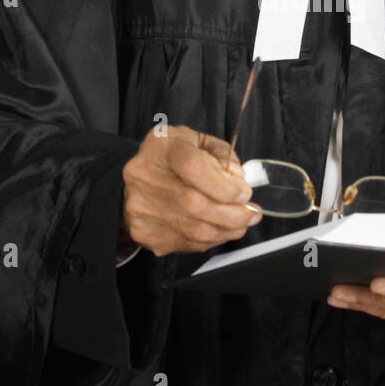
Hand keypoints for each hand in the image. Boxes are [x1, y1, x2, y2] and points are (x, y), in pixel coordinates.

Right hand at [118, 125, 261, 257]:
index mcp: (162, 147)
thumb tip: (237, 179)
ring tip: (242, 222)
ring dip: (226, 230)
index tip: (243, 193)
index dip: (225, 186)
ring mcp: (141, 208)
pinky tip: (220, 230)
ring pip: (194, 230)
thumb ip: (222, 156)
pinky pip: (187, 243)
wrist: (133, 179)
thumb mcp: (198, 142)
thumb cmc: (170, 158)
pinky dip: (211, 240)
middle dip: (232, 214)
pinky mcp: (144, 232)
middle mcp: (145, 177)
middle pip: (195, 204)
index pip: (195, 168)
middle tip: (251, 213)